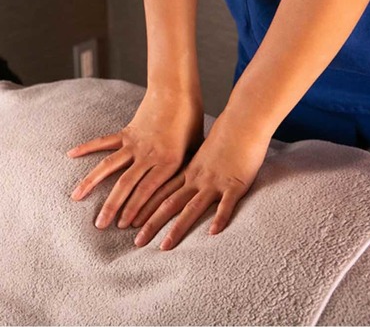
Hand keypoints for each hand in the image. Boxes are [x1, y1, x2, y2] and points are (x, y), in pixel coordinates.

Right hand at [68, 88, 202, 229]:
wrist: (177, 91)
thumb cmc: (191, 123)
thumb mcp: (195, 150)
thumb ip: (185, 172)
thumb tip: (184, 196)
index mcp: (168, 162)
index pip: (147, 191)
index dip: (135, 210)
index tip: (124, 226)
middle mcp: (148, 155)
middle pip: (125, 185)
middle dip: (112, 207)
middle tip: (100, 225)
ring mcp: (134, 144)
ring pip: (109, 166)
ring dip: (91, 183)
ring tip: (75, 197)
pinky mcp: (126, 133)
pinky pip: (103, 142)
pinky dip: (87, 148)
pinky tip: (70, 155)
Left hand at [132, 113, 269, 249]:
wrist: (241, 123)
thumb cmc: (223, 137)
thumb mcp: (200, 151)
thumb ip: (190, 165)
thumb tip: (180, 174)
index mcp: (186, 172)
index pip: (159, 193)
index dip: (142, 209)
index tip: (128, 223)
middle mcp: (196, 179)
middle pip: (168, 204)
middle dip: (151, 224)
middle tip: (136, 242)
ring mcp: (214, 182)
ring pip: (192, 208)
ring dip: (177, 228)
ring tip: (164, 247)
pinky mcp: (235, 184)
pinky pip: (227, 204)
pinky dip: (220, 218)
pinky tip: (214, 233)